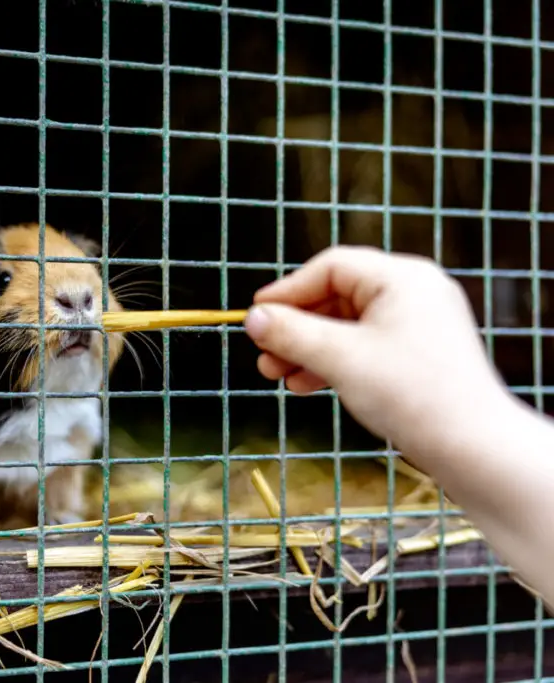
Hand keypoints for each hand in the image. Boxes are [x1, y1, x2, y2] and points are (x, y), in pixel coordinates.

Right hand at [243, 245, 508, 454]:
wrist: (473, 448)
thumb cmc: (412, 394)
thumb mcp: (341, 358)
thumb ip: (292, 333)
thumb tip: (252, 317)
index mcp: (402, 278)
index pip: (332, 268)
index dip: (288, 290)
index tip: (255, 315)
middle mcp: (413, 292)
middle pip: (337, 296)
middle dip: (295, 327)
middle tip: (263, 352)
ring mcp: (417, 323)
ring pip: (346, 325)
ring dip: (308, 348)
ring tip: (277, 375)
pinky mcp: (417, 354)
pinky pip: (363, 346)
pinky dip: (333, 361)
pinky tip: (305, 385)